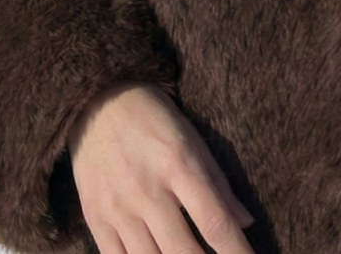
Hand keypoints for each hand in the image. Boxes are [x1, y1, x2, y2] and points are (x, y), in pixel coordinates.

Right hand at [66, 81, 256, 253]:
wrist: (99, 101)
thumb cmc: (154, 119)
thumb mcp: (192, 139)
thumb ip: (218, 184)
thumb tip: (245, 223)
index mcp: (179, 164)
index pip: (215, 222)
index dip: (237, 252)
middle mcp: (148, 189)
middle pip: (183, 252)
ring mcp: (118, 206)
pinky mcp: (95, 217)